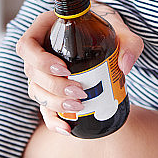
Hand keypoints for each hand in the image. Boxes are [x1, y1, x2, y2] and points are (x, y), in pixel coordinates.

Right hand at [16, 3, 143, 133]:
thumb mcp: (122, 32)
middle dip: (53, 87)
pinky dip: (53, 120)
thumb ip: (130, 44)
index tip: (65, 69)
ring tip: (79, 106)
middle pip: (31, 72)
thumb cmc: (108, 30)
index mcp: (45, 28)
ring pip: (36, 91)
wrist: (105, 39)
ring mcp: (40, 72)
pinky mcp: (49, 90)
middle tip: (79, 91)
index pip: (27, 46)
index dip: (40, 61)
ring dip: (54, 103)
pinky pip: (43, 107)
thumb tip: (124, 66)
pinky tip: (67, 129)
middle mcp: (38, 50)